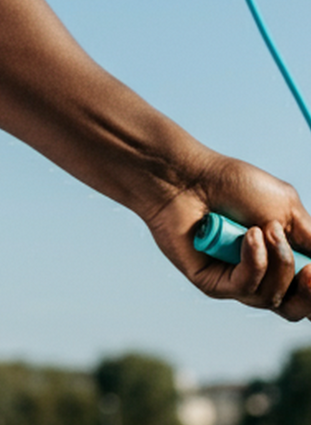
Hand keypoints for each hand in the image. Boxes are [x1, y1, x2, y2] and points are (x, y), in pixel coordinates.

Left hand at [144, 153, 310, 320]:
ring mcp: (234, 281)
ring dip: (279, 264)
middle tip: (309, 270)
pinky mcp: (212, 283)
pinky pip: (245, 287)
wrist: (187, 175)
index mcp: (280, 259)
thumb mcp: (287, 209)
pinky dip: (255, 262)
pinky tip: (249, 236)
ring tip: (265, 229)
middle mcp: (259, 275)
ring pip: (273, 299)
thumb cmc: (232, 185)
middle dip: (310, 293)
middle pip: (296, 310)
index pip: (309, 293)